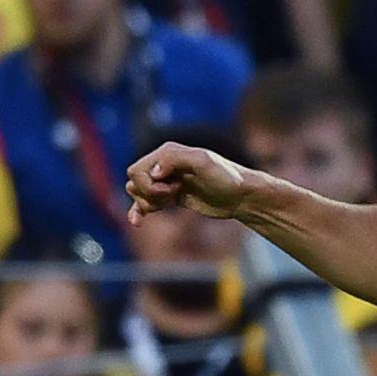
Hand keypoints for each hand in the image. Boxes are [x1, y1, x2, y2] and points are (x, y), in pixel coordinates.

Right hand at [124, 142, 253, 225]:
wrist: (242, 196)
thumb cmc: (227, 177)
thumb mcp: (204, 162)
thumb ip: (176, 159)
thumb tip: (154, 172)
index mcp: (168, 153)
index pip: (137, 170)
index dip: (148, 184)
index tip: (172, 189)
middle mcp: (165, 165)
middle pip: (134, 180)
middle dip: (147, 192)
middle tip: (172, 195)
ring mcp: (167, 182)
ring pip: (138, 192)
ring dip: (147, 201)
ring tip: (170, 202)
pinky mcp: (172, 198)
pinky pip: (146, 204)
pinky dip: (138, 212)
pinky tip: (137, 223)